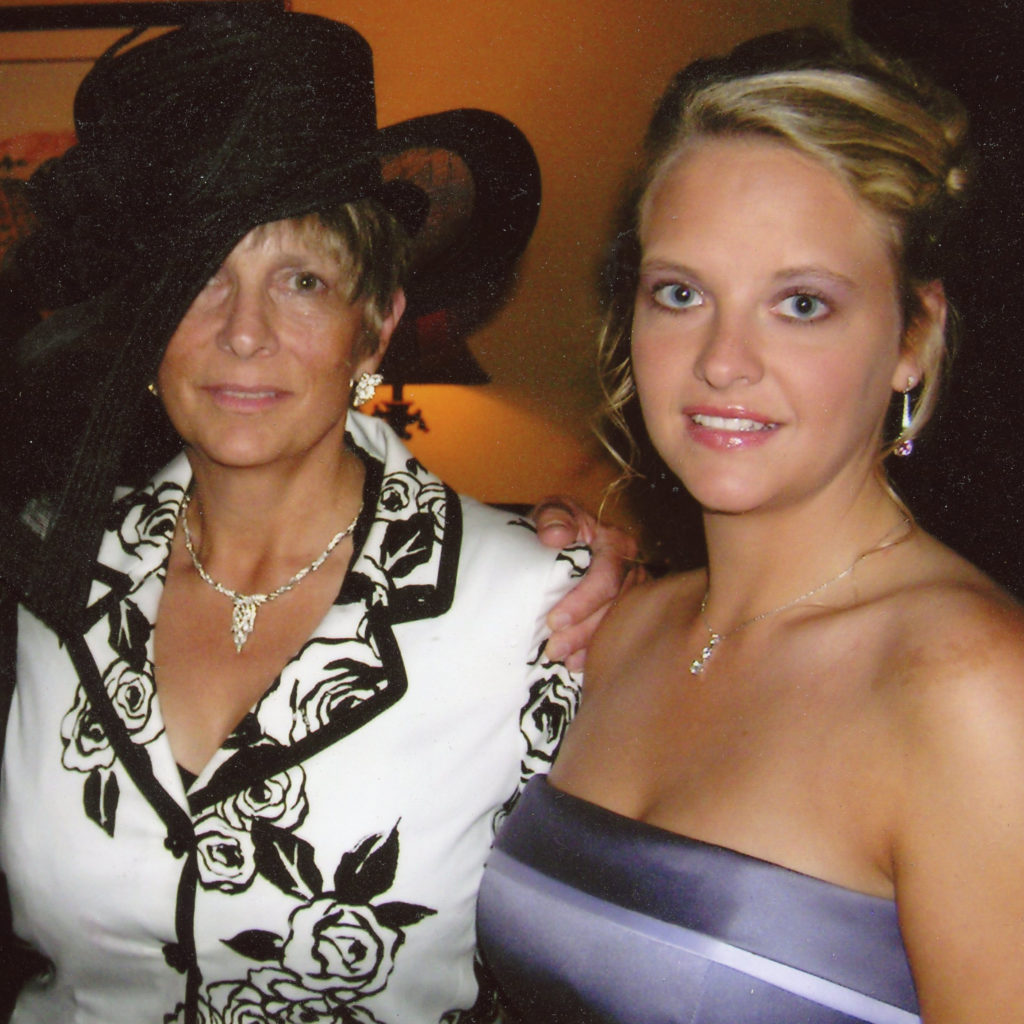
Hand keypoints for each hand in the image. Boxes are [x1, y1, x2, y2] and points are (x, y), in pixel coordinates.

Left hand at [532, 497, 643, 671]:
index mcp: (616, 543)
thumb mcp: (551, 511)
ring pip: (619, 623)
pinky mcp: (626, 610)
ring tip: (564, 661)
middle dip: (584, 631)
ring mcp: (631, 592)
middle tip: (554, 649)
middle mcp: (631, 568)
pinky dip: (597, 651)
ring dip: (591, 646)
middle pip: (615, 605)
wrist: (558, 537)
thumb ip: (553, 517)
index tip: (554, 621)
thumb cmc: (556, 524)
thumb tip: (555, 536)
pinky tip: (578, 664)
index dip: (583, 601)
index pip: (608, 575)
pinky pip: (618, 633)